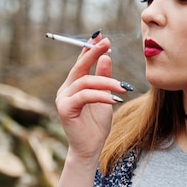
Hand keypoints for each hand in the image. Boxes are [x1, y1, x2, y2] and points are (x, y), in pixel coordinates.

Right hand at [55, 35, 125, 160]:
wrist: (90, 149)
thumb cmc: (96, 126)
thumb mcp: (104, 98)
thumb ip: (103, 79)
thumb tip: (106, 57)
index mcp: (74, 86)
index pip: (81, 63)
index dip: (90, 49)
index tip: (102, 36)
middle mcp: (65, 90)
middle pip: (79, 67)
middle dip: (93, 52)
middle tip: (107, 43)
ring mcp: (63, 99)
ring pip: (86, 82)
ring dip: (106, 82)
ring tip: (123, 87)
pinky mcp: (65, 109)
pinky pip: (85, 96)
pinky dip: (101, 95)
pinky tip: (115, 99)